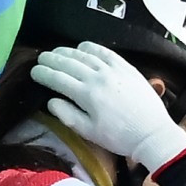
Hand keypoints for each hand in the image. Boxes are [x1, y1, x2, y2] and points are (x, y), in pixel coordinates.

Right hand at [30, 42, 185, 171]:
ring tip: (57, 52)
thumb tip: (51, 100)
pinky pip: (105, 52)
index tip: (33, 71)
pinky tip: (82, 47)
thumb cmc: (119, 137)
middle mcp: (97, 77)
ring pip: (84, 54)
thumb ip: (67, 115)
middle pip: (68, 62)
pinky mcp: (126, 67)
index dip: (42, 74)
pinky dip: (91, 47)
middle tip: (41, 58)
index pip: (57, 79)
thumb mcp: (89, 132)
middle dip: (50, 59)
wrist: (152, 134)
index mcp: (86, 95)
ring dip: (67, 51)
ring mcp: (113, 70)